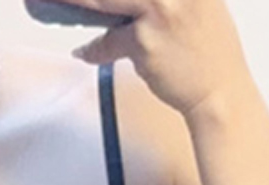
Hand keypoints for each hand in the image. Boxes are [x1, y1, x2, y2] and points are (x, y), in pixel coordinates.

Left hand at [67, 0, 252, 121]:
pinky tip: (84, 52)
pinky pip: (108, 42)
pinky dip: (94, 50)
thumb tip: (118, 3)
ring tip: (48, 2)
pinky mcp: (144, 41)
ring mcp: (158, 10)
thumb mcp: (196, 2)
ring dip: (74, 3)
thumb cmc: (206, 49)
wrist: (220, 91)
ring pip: (103, 1)